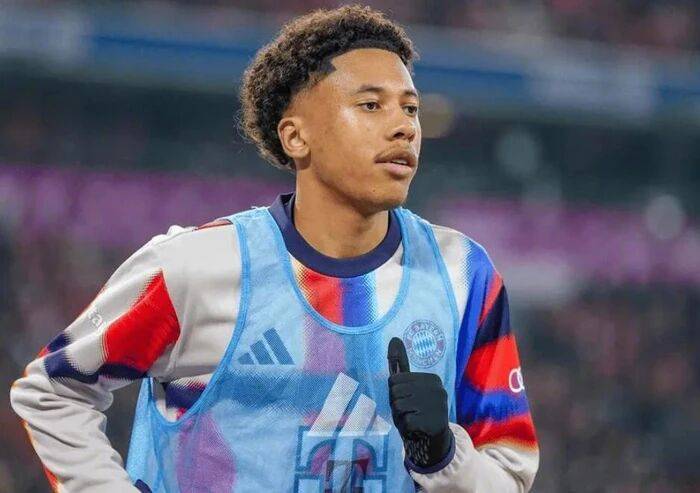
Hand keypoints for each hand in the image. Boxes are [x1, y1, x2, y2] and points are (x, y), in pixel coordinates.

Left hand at [387, 337, 453, 468]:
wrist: (433, 439)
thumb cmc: (417, 408)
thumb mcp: (408, 386)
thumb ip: (400, 363)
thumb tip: (394, 338)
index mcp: (431, 379)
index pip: (394, 380)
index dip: (395, 393)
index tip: (408, 400)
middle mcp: (437, 390)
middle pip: (395, 392)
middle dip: (396, 405)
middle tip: (409, 411)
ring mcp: (437, 406)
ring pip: (398, 407)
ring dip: (399, 417)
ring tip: (412, 419)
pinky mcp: (433, 423)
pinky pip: (405, 422)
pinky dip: (405, 428)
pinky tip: (415, 428)